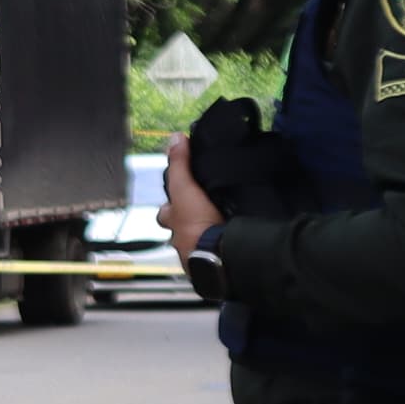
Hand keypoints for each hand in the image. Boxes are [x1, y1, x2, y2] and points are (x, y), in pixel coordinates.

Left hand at [159, 130, 222, 255]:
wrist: (219, 257)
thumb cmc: (196, 226)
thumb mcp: (185, 188)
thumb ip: (180, 165)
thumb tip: (174, 138)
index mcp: (174, 223)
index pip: (167, 211)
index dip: (172, 203)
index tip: (182, 194)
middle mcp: (182, 241)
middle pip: (181, 230)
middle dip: (189, 222)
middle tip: (205, 212)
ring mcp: (197, 255)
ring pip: (198, 244)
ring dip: (207, 236)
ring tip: (225, 225)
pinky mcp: (216, 265)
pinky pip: (218, 255)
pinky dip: (224, 248)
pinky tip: (237, 241)